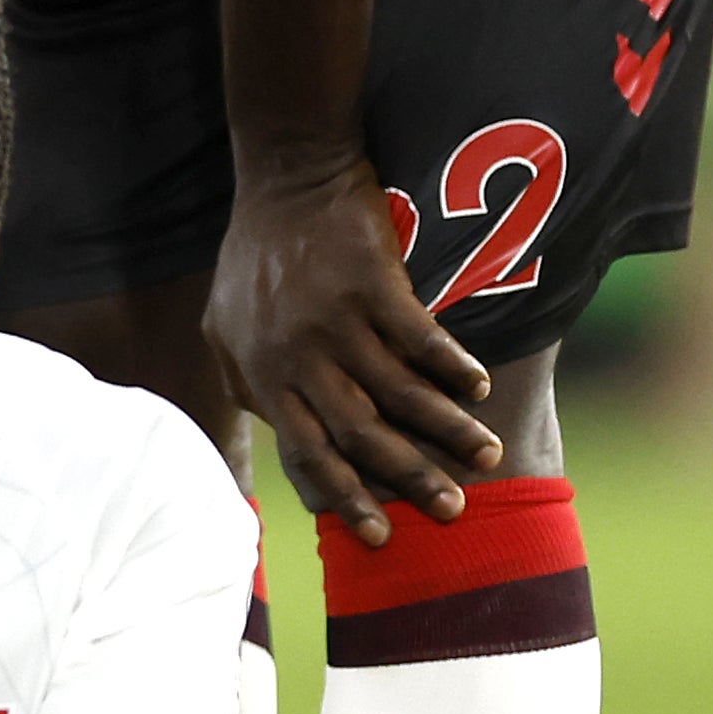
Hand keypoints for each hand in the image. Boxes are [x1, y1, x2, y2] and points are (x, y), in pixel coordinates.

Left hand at [203, 170, 495, 544]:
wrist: (288, 177)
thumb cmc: (258, 254)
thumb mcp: (227, 325)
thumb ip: (247, 379)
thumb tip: (266, 424)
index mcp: (263, 375)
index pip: (305, 454)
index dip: (344, 498)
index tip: (379, 537)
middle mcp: (296, 357)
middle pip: (357, 436)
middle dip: (408, 478)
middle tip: (453, 511)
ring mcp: (333, 321)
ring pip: (396, 394)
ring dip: (445, 431)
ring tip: (485, 456)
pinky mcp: (370, 284)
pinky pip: (419, 340)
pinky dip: (451, 368)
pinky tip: (480, 387)